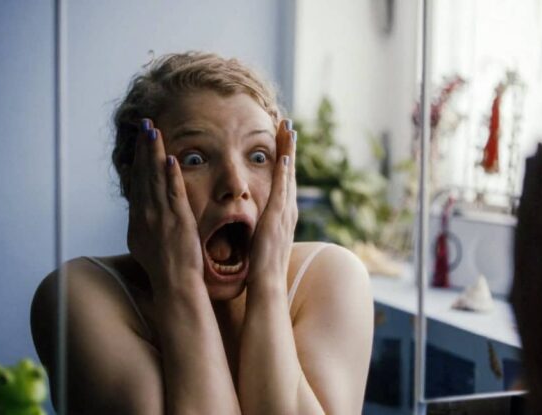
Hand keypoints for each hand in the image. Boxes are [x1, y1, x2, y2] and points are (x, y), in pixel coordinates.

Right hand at [126, 119, 204, 296]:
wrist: (174, 285)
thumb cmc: (165, 270)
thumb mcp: (146, 245)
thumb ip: (144, 225)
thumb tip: (143, 213)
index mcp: (137, 219)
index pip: (137, 182)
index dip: (138, 159)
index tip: (140, 140)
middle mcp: (145, 215)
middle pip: (143, 174)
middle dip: (143, 147)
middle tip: (144, 123)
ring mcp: (160, 217)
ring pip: (155, 178)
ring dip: (154, 153)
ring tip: (153, 131)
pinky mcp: (177, 221)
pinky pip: (173, 193)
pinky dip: (171, 175)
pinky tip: (170, 158)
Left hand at [247, 119, 297, 286]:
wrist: (268, 287)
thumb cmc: (260, 269)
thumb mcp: (259, 242)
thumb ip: (258, 228)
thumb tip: (252, 221)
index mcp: (281, 216)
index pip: (283, 181)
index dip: (284, 159)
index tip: (281, 139)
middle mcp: (287, 211)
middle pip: (289, 173)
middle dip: (290, 148)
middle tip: (288, 124)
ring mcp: (285, 215)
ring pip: (287, 177)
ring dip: (289, 153)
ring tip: (289, 130)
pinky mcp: (278, 220)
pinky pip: (282, 192)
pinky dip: (283, 174)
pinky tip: (282, 157)